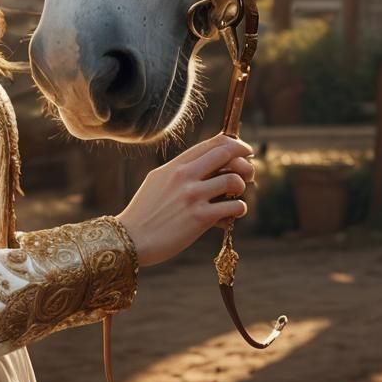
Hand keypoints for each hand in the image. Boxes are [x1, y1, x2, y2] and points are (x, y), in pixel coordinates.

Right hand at [116, 133, 254, 267]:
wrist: (131, 238)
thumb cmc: (144, 212)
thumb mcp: (158, 180)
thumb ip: (181, 170)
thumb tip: (206, 165)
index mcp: (177, 165)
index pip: (212, 143)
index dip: (234, 143)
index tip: (243, 150)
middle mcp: (186, 175)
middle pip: (226, 154)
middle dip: (244, 160)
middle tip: (250, 171)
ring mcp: (193, 196)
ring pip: (234, 180)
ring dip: (242, 187)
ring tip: (236, 196)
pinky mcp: (200, 218)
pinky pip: (233, 207)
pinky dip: (239, 209)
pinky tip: (232, 214)